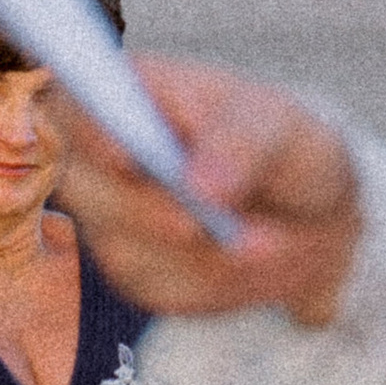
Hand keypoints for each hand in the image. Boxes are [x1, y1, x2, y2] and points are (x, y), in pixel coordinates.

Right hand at [55, 61, 360, 326]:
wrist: (309, 214)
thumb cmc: (282, 147)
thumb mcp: (280, 128)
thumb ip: (242, 144)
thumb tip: (200, 185)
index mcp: (126, 95)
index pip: (76, 107)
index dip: (90, 132)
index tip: (126, 158)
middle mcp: (100, 158)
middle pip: (85, 190)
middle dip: (147, 214)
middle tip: (198, 226)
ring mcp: (110, 220)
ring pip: (127, 252)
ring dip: (203, 255)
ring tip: (266, 241)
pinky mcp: (134, 273)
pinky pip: (163, 290)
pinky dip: (215, 282)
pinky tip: (249, 259)